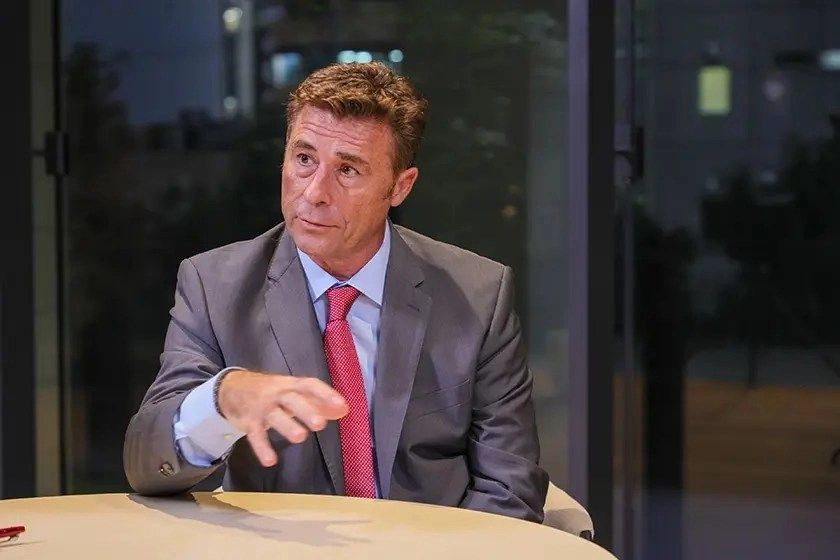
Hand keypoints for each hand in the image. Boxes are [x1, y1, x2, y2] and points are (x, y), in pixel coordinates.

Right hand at [217, 369, 347, 466]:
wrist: (230, 388)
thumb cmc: (270, 392)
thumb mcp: (293, 392)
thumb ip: (318, 402)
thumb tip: (344, 411)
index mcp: (291, 385)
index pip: (309, 385)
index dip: (325, 393)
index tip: (341, 405)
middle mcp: (277, 394)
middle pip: (292, 399)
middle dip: (306, 410)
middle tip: (320, 424)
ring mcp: (261, 407)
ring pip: (274, 415)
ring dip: (287, 425)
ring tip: (300, 437)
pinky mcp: (248, 422)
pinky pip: (255, 435)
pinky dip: (261, 448)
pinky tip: (270, 461)